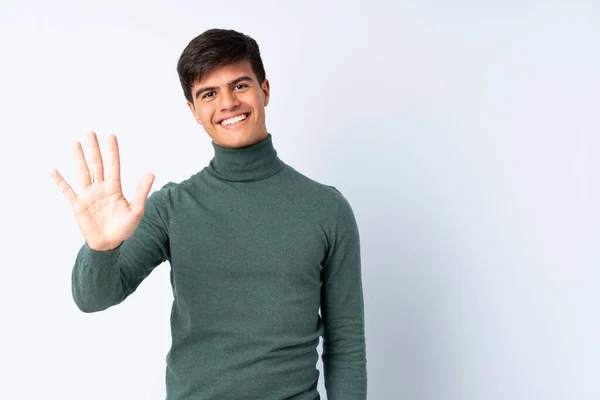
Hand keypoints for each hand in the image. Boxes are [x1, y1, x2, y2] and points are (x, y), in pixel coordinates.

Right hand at [50, 131, 154, 250]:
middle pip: (96, 164)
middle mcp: (101, 188)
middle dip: (94, 149)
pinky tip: (54, 170)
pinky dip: (60, 181)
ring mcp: (88, 195)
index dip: (112, 151)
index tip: (111, 136)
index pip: (114, 166)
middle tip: (90, 132)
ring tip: (75, 143)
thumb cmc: (124, 229)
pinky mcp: (78, 205)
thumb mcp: (136, 210)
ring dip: (79, 158)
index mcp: (115, 189)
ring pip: (83, 172)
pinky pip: (67, 191)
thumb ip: (141, 192)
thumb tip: (151, 173)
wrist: (109, 244)